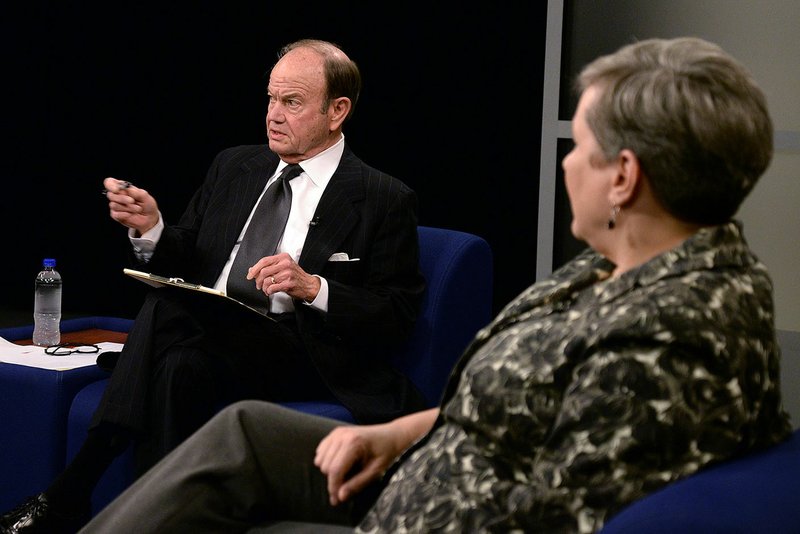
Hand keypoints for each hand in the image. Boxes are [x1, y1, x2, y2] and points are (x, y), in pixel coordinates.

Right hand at [103, 177, 158, 234]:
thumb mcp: (145, 196)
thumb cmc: (147, 204)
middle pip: (110, 195)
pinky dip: (125, 214)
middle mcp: (117, 196)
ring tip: (138, 209)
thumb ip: (136, 192)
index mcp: (122, 187)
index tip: (117, 190)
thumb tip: (126, 189)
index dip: (110, 185)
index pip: (109, 182)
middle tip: (132, 201)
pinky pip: (115, 214)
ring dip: (128, 207)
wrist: (150, 218)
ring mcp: (115, 205)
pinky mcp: (116, 215)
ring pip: (114, 205)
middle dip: (122, 198)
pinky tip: (131, 214)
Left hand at [248, 252, 320, 302]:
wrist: (308, 285)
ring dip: (264, 287)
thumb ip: (269, 267)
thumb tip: (253, 270)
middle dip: (258, 280)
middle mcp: (285, 264)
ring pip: (267, 280)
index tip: (250, 275)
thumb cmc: (296, 276)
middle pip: (264, 271)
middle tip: (258, 284)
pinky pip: (272, 287)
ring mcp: (288, 273)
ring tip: (266, 289)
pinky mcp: (288, 283)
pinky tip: (270, 291)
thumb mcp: (283, 267)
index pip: (264, 261)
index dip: (254, 269)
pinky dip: (268, 291)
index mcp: (283, 257)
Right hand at [314, 409, 438, 505]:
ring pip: (320, 460)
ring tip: (345, 472)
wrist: (391, 435)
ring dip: (329, 470)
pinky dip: (326, 460)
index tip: (336, 501)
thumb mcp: (375, 471)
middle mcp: (342, 435)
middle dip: (333, 480)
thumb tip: (340, 496)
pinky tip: (339, 462)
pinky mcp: (335, 432)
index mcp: (353, 443)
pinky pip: (320, 451)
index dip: (334, 488)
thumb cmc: (386, 453)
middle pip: (325, 466)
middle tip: (345, 486)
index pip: (335, 470)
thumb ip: (357, 484)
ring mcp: (337, 432)